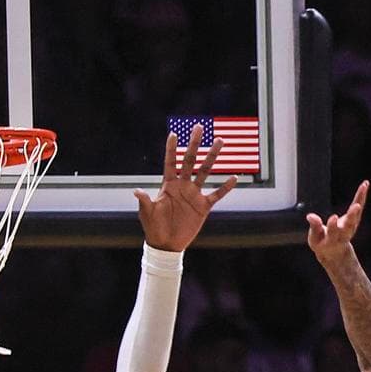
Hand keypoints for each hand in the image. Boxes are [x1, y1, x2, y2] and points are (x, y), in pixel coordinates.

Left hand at [135, 127, 236, 252]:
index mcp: (168, 185)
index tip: (174, 133)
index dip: (171, 149)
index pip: (170, 162)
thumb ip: (145, 201)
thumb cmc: (154, 227)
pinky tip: (234, 177)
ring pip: (205, 172)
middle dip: (194, 144)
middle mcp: (182, 186)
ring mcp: (194, 195)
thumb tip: (136, 191)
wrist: (166, 244)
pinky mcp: (203, 207)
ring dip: (212, 157)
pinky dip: (225, 187)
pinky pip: (216, 194)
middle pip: (190, 161)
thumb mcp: (147, 213)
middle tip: (199, 127)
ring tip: (219, 142)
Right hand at [305, 181, 368, 266]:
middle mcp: (345, 233)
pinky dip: (361, 196)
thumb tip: (310, 216)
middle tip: (356, 206)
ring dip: (360, 200)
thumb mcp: (314, 239)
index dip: (333, 226)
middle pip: (350, 225)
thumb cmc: (322, 243)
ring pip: (357, 214)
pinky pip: (359, 206)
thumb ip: (314, 227)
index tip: (333, 217)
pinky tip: (365, 184)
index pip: (333, 233)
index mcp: (332, 239)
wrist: (335, 251)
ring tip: (363, 186)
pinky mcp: (354, 219)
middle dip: (353, 216)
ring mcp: (351, 226)